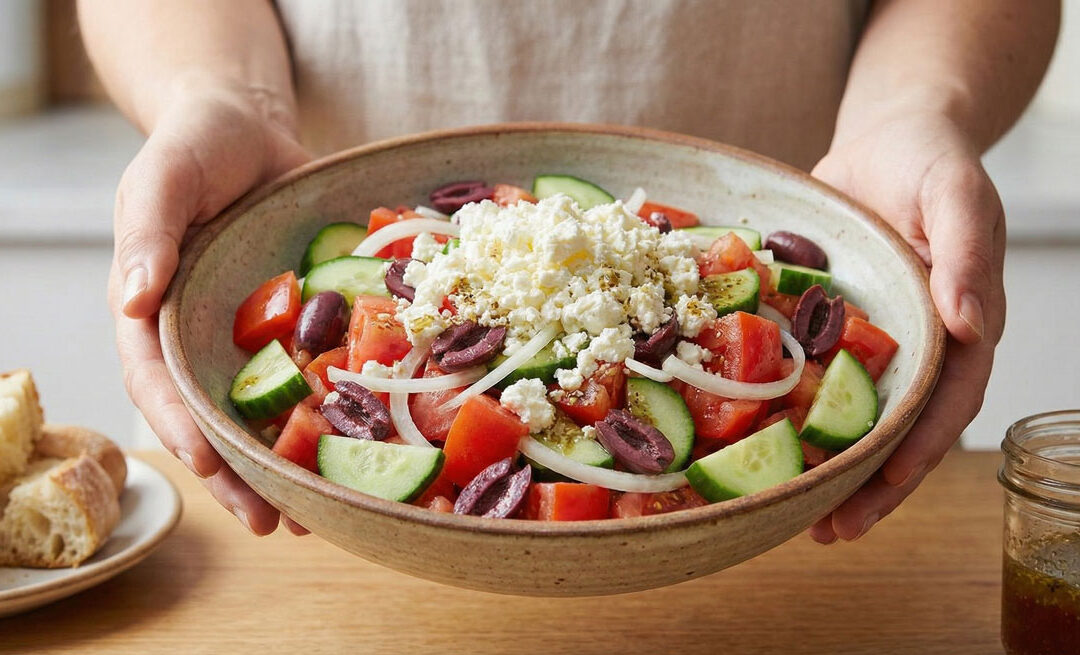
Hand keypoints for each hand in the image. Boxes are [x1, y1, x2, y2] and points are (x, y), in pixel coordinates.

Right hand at [108, 77, 311, 534]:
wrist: (249, 126)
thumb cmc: (194, 146)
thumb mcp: (162, 175)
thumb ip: (145, 231)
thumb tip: (130, 299)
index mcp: (154, 311)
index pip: (158, 381)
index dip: (179, 425)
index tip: (207, 464)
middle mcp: (200, 336)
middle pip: (211, 418)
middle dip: (237, 475)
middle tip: (272, 523)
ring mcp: (249, 335)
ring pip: (263, 412)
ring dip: (286, 465)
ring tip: (316, 516)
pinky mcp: (295, 324)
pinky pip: (311, 375)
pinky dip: (329, 415)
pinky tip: (358, 454)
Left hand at [808, 112, 1005, 541]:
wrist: (886, 138)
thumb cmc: (929, 160)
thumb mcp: (955, 191)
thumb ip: (968, 252)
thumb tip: (971, 322)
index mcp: (958, 326)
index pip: (945, 404)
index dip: (916, 452)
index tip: (881, 492)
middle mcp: (916, 345)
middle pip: (899, 428)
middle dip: (868, 484)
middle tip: (827, 533)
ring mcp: (871, 341)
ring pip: (853, 414)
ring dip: (828, 464)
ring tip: (789, 513)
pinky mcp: (829, 328)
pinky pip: (811, 376)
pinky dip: (790, 411)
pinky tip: (756, 443)